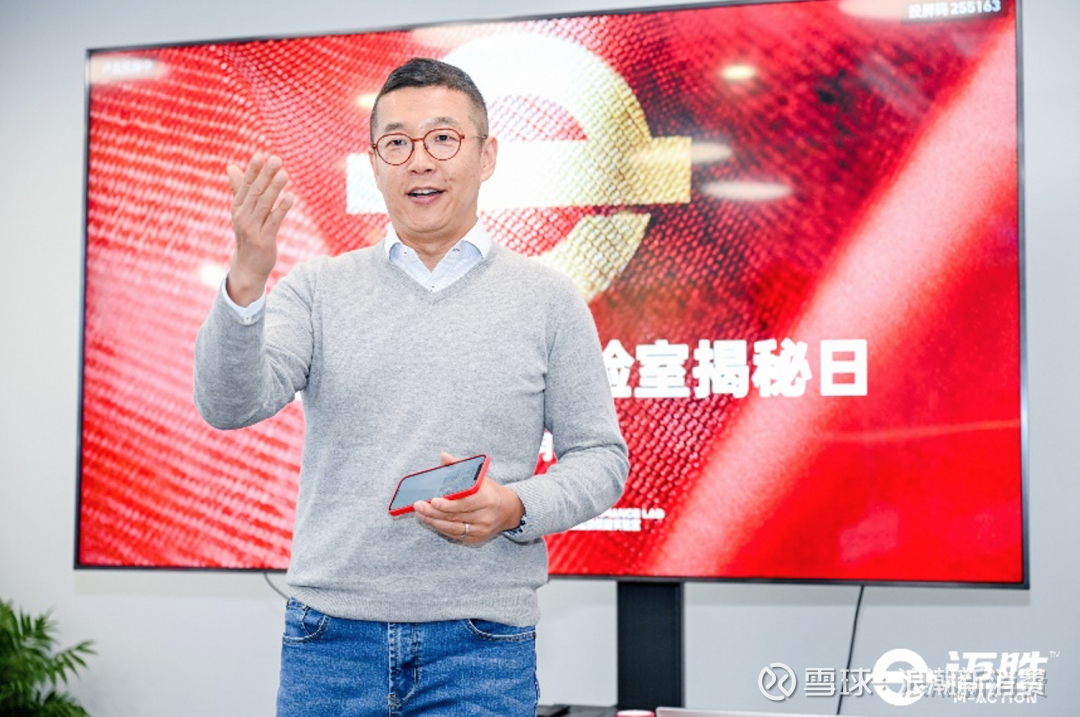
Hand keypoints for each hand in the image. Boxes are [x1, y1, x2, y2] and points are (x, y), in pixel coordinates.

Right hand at [225, 154, 294, 305]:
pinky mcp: (264, 240)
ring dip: (275, 188)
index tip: (260, 155)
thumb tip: (231, 166)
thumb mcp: (241, 212)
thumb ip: (238, 189)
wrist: (247, 267)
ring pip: (264, 205)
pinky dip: (282, 208)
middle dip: (265, 175)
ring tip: (285, 174)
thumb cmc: (247, 234)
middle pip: (255, 192)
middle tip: (276, 159)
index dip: (253, 170)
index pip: (245, 185)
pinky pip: (274, 221)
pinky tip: (291, 197)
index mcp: (237, 207)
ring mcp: (252, 228)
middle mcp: (242, 216)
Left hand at [413, 453, 524, 543]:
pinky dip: (441, 527)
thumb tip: (443, 456)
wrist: (509, 510)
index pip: (464, 503)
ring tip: (420, 513)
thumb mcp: (480, 477)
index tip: (432, 500)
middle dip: (433, 511)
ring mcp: (481, 529)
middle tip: (418, 505)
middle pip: (455, 516)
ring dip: (434, 521)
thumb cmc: (490, 491)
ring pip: (453, 528)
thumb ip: (460, 466)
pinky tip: (431, 520)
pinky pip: (455, 534)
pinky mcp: (476, 539)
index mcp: (487, 498)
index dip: (447, 504)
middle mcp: (485, 516)